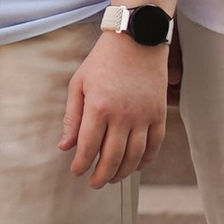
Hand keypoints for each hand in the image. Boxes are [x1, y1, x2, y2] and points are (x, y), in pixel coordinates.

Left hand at [58, 34, 169, 186]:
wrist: (137, 39)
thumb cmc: (103, 60)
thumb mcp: (79, 83)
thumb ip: (72, 117)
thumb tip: (65, 146)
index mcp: (98, 108)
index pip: (89, 148)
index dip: (81, 165)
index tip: (76, 172)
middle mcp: (123, 116)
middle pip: (112, 158)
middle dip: (101, 176)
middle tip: (94, 183)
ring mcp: (144, 116)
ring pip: (135, 157)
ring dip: (123, 173)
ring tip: (113, 178)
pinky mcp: (159, 114)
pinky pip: (155, 145)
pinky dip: (146, 160)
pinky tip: (136, 166)